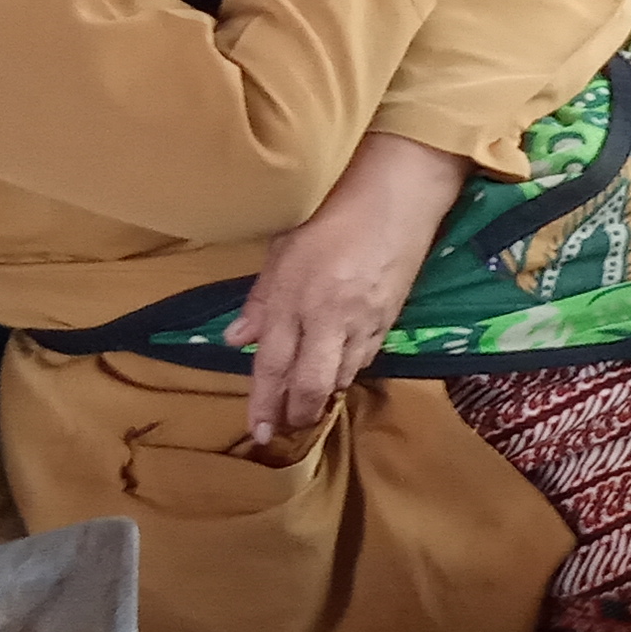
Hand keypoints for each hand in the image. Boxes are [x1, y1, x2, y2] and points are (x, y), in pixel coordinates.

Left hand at [227, 132, 463, 443]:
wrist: (394, 199)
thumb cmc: (329, 215)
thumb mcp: (282, 253)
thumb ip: (260, 301)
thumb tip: (236, 340)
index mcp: (295, 299)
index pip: (272, 364)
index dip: (263, 402)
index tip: (257, 431)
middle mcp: (327, 318)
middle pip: (310, 384)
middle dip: (296, 412)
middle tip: (283, 429)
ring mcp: (362, 322)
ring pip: (340, 376)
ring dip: (321, 395)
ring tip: (307, 406)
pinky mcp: (388, 320)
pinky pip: (364, 358)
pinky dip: (346, 372)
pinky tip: (337, 374)